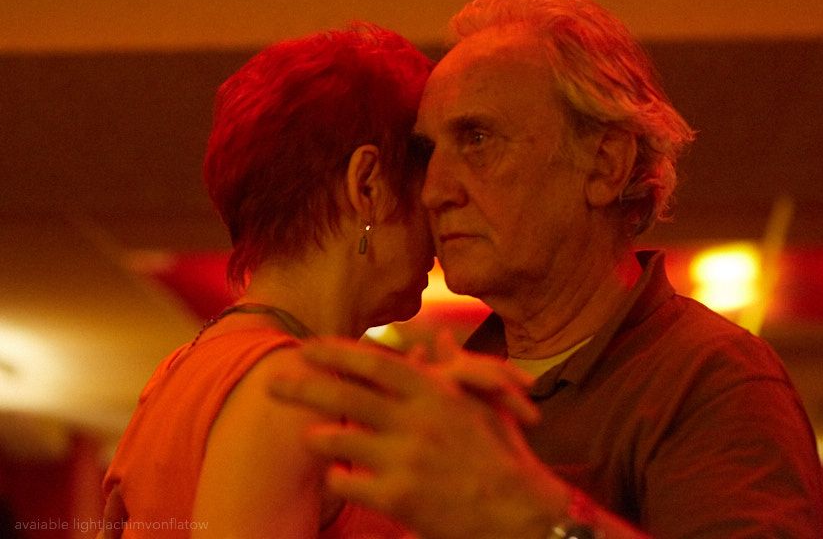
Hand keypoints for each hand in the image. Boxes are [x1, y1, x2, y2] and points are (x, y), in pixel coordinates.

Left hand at [269, 337, 570, 538]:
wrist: (520, 511)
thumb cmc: (502, 453)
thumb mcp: (483, 402)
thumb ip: (455, 368)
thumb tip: (441, 338)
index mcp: (435, 392)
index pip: (375, 363)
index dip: (337, 353)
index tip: (308, 347)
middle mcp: (416, 420)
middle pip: (346, 395)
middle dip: (305, 387)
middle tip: (274, 383)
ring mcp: (405, 459)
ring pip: (340, 439)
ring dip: (318, 436)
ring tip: (308, 436)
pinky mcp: (399, 497)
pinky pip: (348, 481)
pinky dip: (336, 477)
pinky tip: (335, 476)